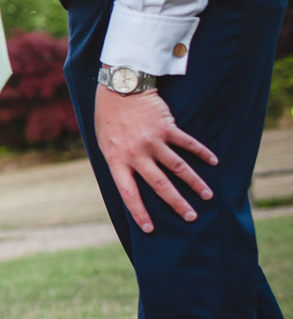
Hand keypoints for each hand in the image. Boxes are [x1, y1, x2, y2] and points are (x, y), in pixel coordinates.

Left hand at [94, 84, 215, 232]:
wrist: (119, 88)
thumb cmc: (109, 119)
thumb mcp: (105, 144)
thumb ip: (118, 163)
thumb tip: (130, 184)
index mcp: (117, 160)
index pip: (128, 193)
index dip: (139, 212)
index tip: (150, 229)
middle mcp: (136, 153)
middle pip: (160, 185)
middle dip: (177, 203)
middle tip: (191, 218)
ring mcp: (152, 140)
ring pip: (178, 167)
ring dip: (195, 183)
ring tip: (208, 196)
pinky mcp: (166, 127)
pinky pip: (187, 143)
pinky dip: (201, 153)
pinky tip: (213, 161)